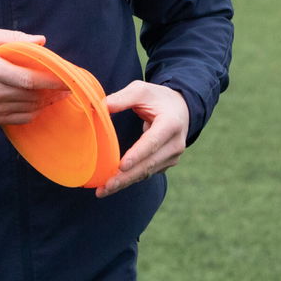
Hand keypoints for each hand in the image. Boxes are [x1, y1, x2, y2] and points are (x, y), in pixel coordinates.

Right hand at [0, 28, 68, 124]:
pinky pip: (21, 119)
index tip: (67, 78)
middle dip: (52, 91)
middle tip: (67, 85)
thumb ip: (14, 37)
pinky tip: (40, 102)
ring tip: (56, 93)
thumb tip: (41, 41)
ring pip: (28, 108)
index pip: (27, 79)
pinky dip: (34, 111)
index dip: (51, 81)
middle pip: (31, 96)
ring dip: (46, 102)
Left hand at [96, 81, 188, 197]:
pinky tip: (113, 185)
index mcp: (171, 123)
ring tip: (103, 190)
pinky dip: (130, 179)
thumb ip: (123, 98)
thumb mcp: (142, 90)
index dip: (137, 154)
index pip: (152, 141)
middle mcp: (175, 143)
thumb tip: (100, 107)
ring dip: (125, 182)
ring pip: (146, 172)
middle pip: (148, 163)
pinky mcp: (166, 163)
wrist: (180, 108)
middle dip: (126, 177)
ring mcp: (172, 156)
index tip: (122, 166)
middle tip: (106, 186)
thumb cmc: (158, 98)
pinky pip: (146, 173)